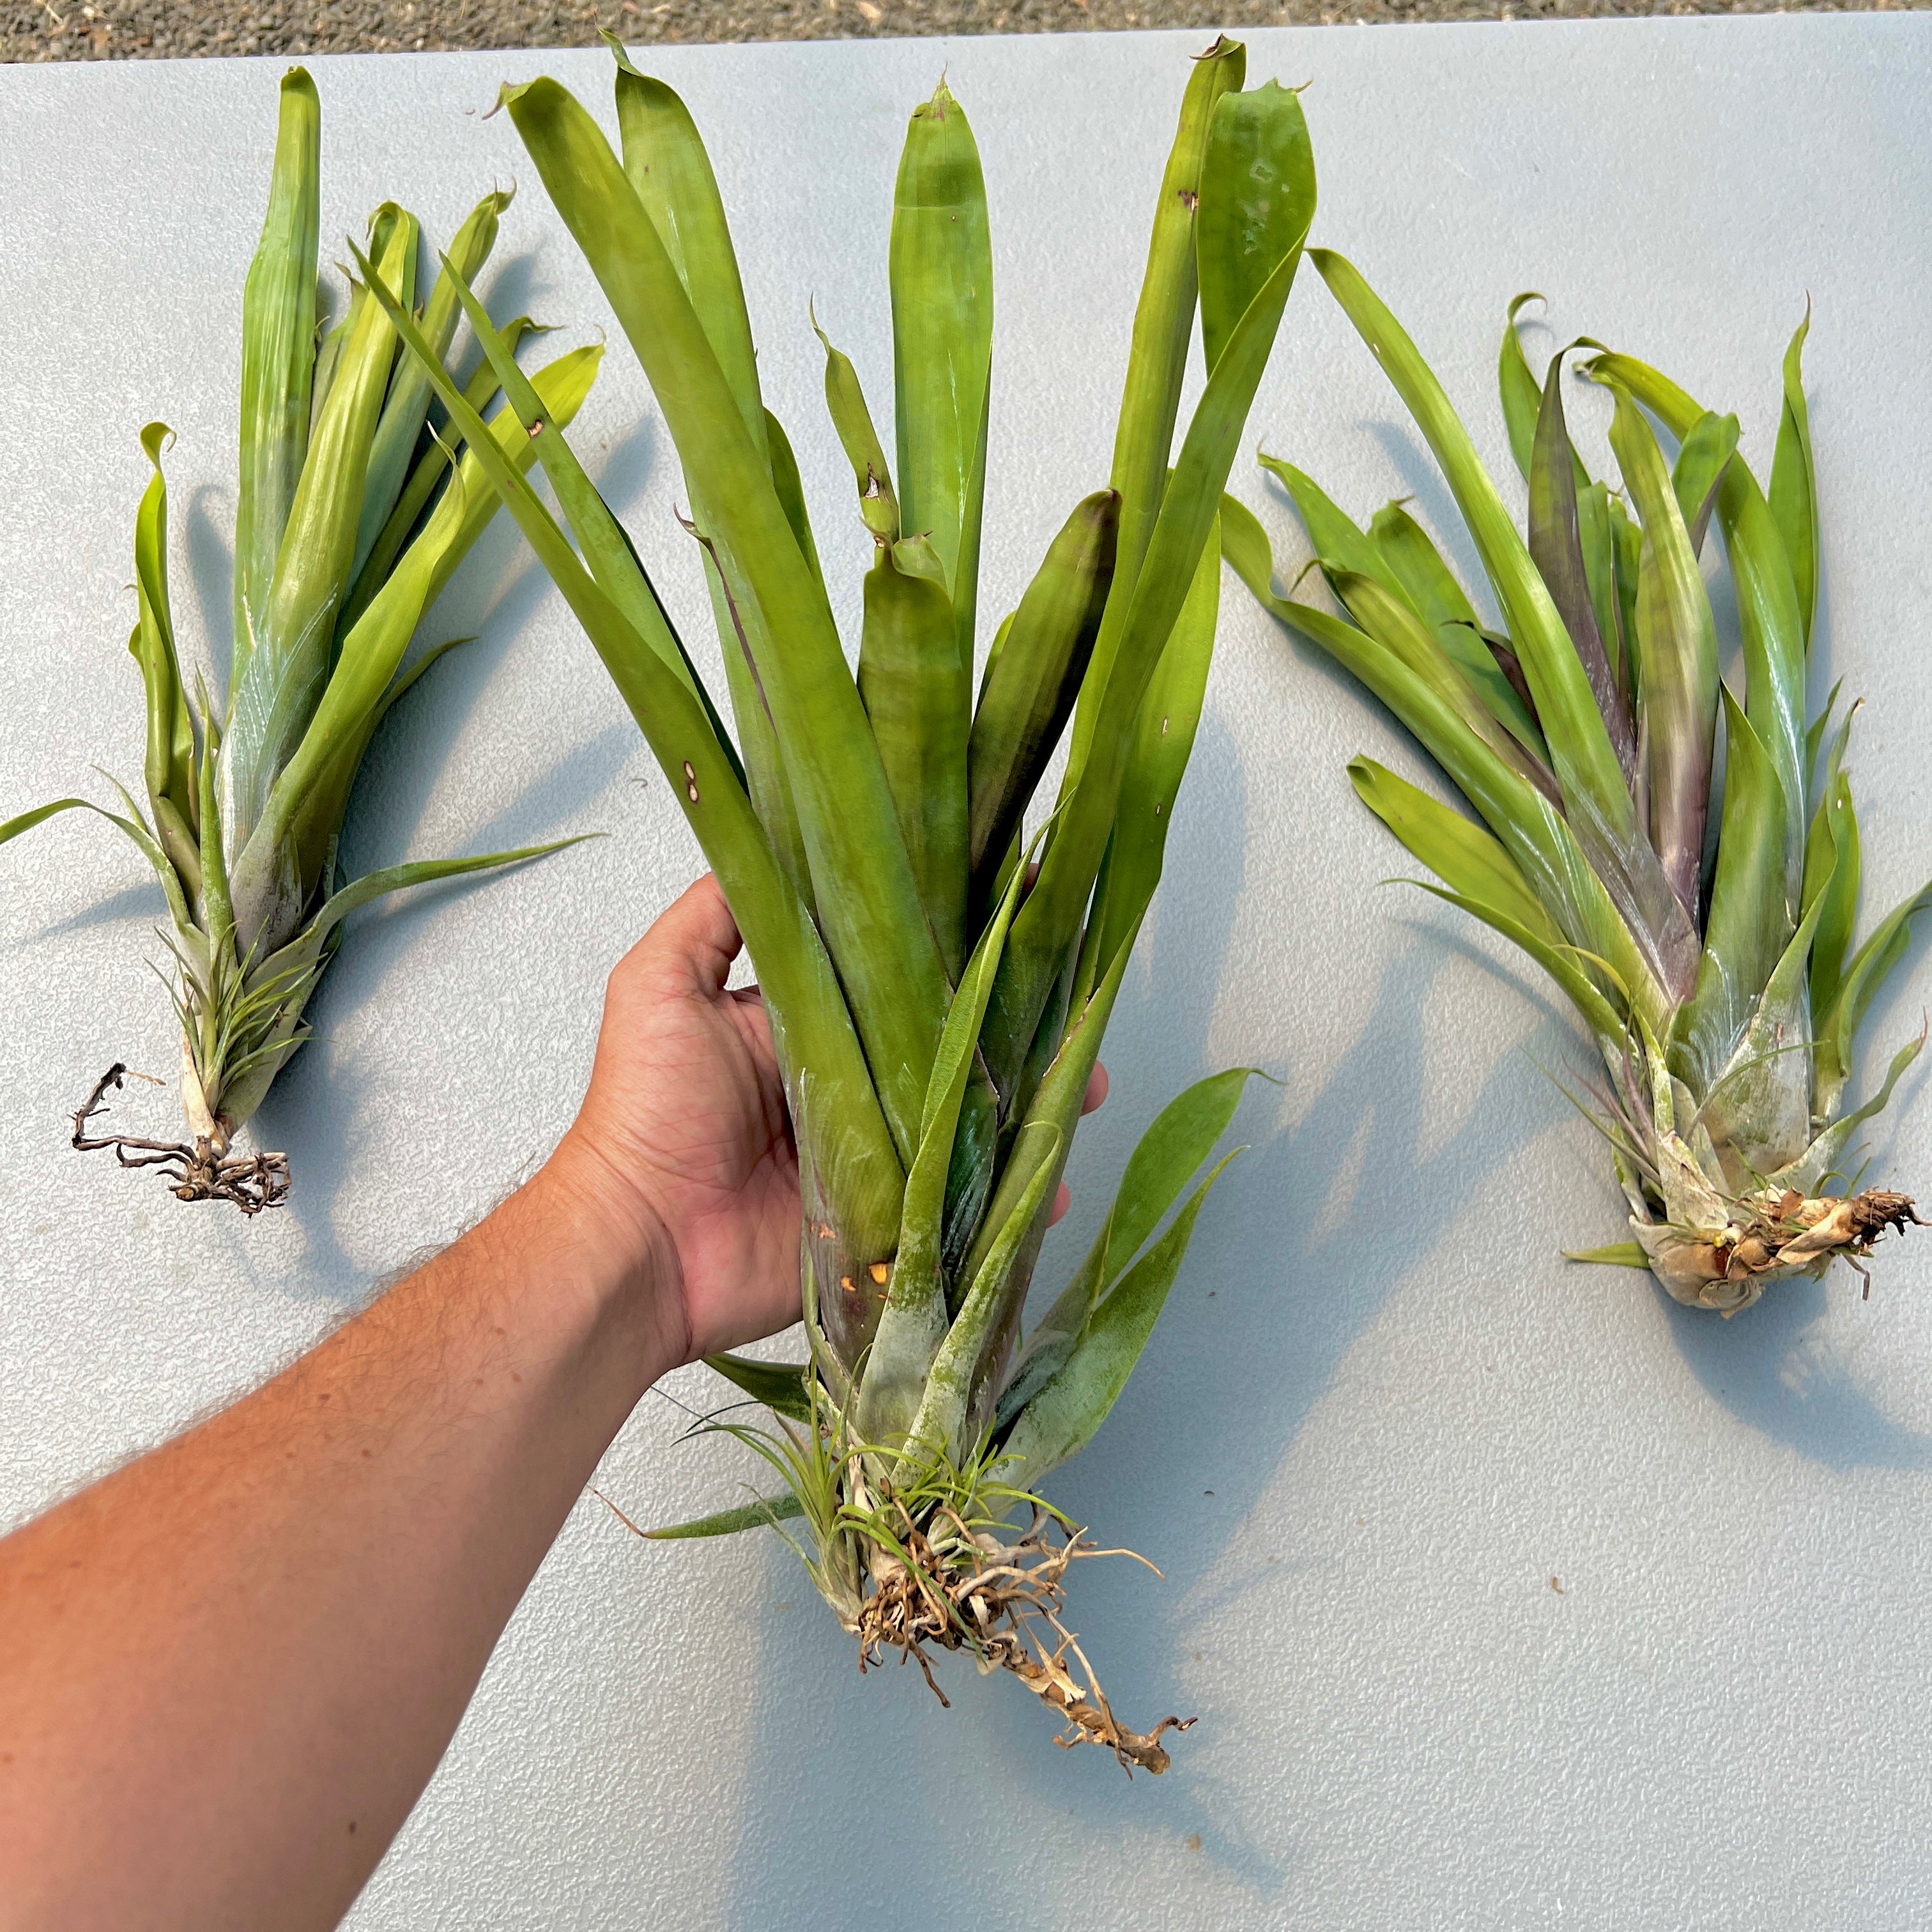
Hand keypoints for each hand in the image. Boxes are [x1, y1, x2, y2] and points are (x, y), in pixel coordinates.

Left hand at [547, 873, 1107, 1369]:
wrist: (642, 1242)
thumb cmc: (645, 1109)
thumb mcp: (661, 984)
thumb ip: (714, 915)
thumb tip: (758, 832)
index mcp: (810, 1027)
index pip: (897, 976)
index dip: (956, 953)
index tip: (1020, 919)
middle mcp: (850, 1088)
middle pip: (948, 1052)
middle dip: (1016, 1034)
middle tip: (1074, 1016)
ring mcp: (874, 1161)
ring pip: (969, 1127)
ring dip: (1029, 1110)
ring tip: (1087, 1088)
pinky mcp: (885, 1226)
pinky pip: (958, 1208)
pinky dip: (1010, 1201)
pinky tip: (1051, 1181)